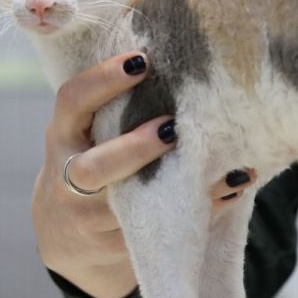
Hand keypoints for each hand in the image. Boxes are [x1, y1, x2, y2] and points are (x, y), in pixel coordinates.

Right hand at [33, 52, 255, 297]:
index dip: (102, 79)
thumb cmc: (91, 158)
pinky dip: (201, 209)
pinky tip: (233, 190)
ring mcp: (89, 218)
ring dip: (180, 187)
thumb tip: (176, 52)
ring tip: (228, 171)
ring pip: (129, 206)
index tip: (142, 60)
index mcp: (63, 134)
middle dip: (134, 148)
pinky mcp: (116, 245)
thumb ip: (117, 102)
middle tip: (173, 128)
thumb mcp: (88, 130)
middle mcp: (67, 176)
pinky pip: (159, 227)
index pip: (72, 101)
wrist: (66, 236)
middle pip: (92, 167)